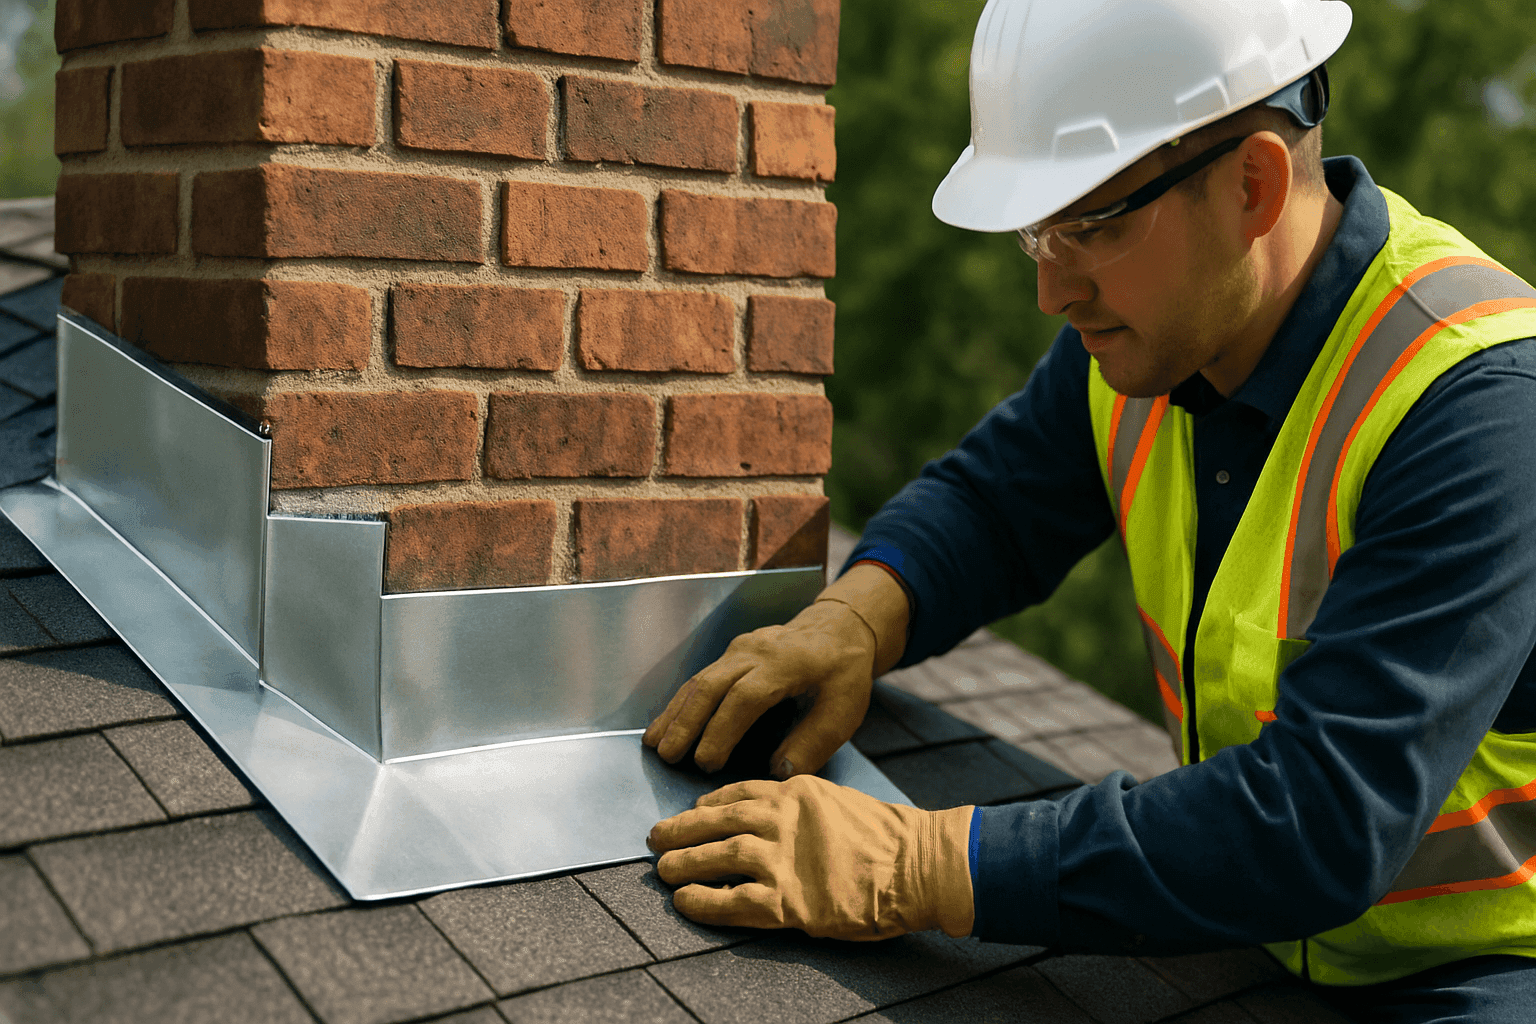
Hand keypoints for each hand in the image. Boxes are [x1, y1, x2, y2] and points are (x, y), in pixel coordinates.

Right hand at [643, 599, 875, 777]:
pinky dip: (681, 702)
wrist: (839, 627)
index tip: (706, 763)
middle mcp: (756, 652)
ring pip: (700, 680)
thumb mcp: (844, 710)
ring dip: (675, 713)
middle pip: (712, 685)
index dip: (723, 730)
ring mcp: (740, 649)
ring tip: (654, 744)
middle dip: (687, 723)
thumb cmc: (843, 672)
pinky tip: (665, 725)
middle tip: (668, 757)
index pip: (746, 697)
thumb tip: (777, 772)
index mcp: (786, 664)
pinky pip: (702, 677)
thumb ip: (813, 743)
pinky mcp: (732, 653)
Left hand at [649, 775, 974, 940]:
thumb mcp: (839, 801)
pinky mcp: (788, 901)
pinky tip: (686, 902)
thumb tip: (773, 818)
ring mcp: (783, 859)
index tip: (693, 810)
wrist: (918, 865)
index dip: (709, 803)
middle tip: (656, 837)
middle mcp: (783, 819)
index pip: (739, 791)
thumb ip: (803, 807)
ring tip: (664, 870)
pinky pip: (733, 902)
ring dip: (686, 862)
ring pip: (719, 856)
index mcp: (796, 791)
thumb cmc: (887, 838)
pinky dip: (704, 902)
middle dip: (682, 828)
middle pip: (718, 820)